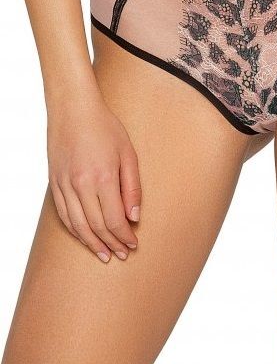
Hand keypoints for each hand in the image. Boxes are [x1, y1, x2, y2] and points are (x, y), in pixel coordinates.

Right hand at [47, 94, 140, 261]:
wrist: (73, 109)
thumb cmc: (105, 127)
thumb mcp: (128, 154)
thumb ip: (132, 187)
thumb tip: (134, 217)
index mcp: (103, 177)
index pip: (114, 219)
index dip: (124, 236)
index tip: (133, 244)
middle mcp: (81, 184)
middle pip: (96, 226)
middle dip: (111, 243)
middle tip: (122, 254)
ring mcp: (64, 184)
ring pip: (77, 225)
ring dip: (92, 243)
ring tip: (104, 254)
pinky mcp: (55, 182)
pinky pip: (63, 214)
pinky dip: (74, 230)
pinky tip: (84, 237)